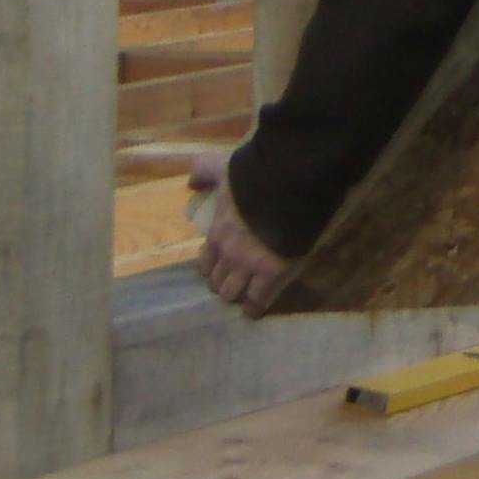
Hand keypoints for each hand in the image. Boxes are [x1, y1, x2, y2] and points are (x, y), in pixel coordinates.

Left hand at [189, 149, 293, 314]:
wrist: (289, 180)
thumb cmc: (255, 174)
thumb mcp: (223, 167)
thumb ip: (204, 171)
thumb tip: (190, 182)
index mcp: (216, 232)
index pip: (204, 263)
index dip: (210, 267)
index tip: (217, 269)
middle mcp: (228, 253)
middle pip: (216, 281)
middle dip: (223, 283)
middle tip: (233, 284)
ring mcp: (248, 264)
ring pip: (233, 293)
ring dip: (237, 295)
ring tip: (244, 297)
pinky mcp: (272, 271)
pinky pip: (259, 298)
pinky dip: (256, 306)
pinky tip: (255, 311)